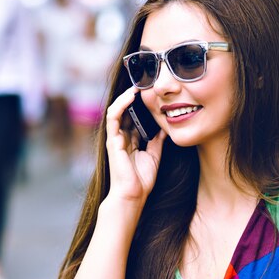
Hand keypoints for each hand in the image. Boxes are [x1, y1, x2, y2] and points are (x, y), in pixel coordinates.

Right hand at [104, 86, 166, 201]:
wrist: (133, 195)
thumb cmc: (141, 180)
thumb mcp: (154, 155)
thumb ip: (157, 140)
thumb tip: (166, 126)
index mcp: (130, 141)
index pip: (133, 117)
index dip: (140, 105)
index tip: (151, 93)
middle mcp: (121, 137)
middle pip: (125, 111)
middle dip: (133, 97)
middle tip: (145, 83)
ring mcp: (115, 138)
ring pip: (117, 110)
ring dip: (126, 97)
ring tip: (137, 86)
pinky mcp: (112, 140)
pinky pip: (114, 117)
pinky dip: (121, 104)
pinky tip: (130, 96)